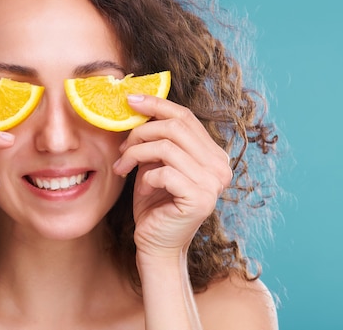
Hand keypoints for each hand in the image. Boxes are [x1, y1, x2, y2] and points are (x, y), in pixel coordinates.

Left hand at [112, 95, 232, 258]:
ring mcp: (213, 183)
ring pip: (165, 146)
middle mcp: (220, 166)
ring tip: (123, 167)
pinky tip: (143, 189)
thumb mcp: (154, 163)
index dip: (156, 104)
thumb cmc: (154, 203)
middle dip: (140, 132)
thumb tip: (138, 104)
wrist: (156, 244)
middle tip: (122, 148)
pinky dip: (145, 177)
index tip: (130, 99)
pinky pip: (164, 172)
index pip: (185, 117)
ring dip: (136, 154)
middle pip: (175, 126)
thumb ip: (156, 138)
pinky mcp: (200, 198)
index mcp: (213, 154)